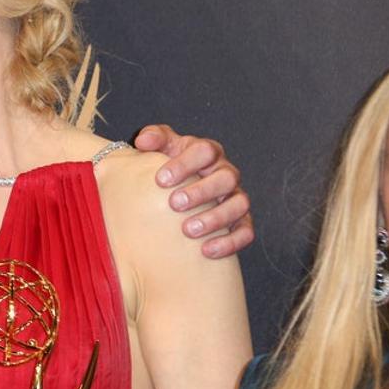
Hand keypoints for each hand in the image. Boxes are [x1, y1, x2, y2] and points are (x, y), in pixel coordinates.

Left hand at [134, 124, 253, 258]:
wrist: (179, 190)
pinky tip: (206, 250)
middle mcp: (226, 173)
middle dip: (201, 191)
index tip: (160, 180)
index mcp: (207, 152)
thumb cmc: (169, 167)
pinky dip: (230, 242)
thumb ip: (153, 138)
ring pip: (239, 204)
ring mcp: (236, 197)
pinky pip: (246, 231)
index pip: (204, 150)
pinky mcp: (242, 221)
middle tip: (174, 204)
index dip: (184, 164)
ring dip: (215, 218)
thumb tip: (142, 141)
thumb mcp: (161, 148)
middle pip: (226, 177)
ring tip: (188, 230)